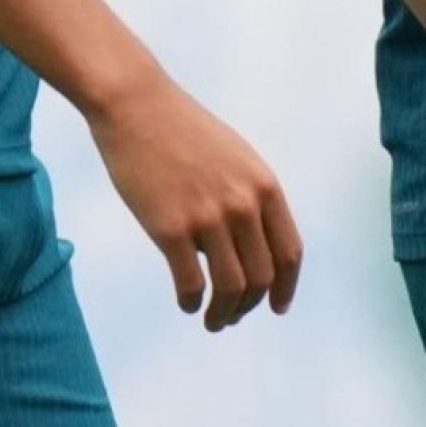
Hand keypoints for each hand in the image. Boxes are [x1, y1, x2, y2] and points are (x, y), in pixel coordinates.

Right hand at [90, 68, 302, 332]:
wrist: (136, 105)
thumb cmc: (181, 131)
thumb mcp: (234, 158)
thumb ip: (249, 198)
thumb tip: (249, 248)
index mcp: (264, 186)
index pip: (289, 253)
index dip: (286, 288)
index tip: (277, 308)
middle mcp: (243, 204)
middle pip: (261, 278)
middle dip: (249, 306)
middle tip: (232, 315)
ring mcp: (208, 217)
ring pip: (231, 289)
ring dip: (223, 314)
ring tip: (212, 320)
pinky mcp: (171, 228)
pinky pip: (192, 285)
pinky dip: (192, 303)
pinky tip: (187, 303)